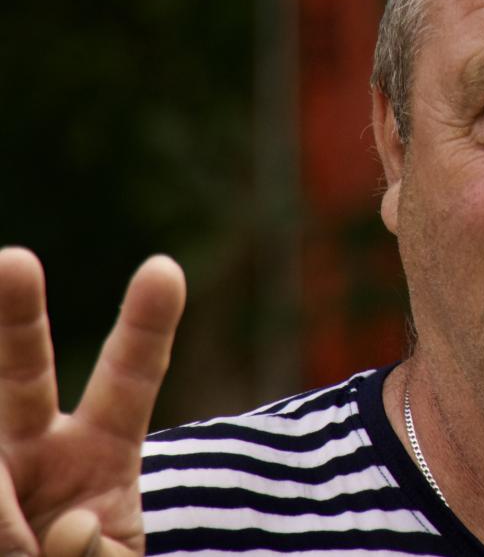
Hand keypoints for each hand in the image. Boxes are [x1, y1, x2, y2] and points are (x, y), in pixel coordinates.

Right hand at [0, 247, 184, 556]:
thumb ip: (104, 553)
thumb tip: (71, 526)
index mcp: (102, 451)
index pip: (129, 378)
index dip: (145, 325)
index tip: (163, 269)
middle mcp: (33, 446)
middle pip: (22, 370)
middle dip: (15, 314)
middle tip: (13, 261)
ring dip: (7, 520)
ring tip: (26, 546)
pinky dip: (1, 536)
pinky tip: (8, 543)